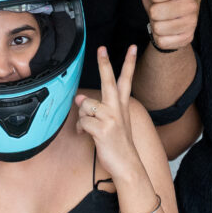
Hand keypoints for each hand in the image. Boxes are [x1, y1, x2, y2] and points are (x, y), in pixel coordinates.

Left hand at [76, 46, 141, 180]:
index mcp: (122, 105)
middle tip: (102, 48)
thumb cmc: (117, 143)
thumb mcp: (110, 123)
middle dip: (105, 64)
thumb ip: (96, 109)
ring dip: (82, 117)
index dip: (129, 63)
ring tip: (89, 127)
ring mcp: (111, 118)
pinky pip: (82, 121)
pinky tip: (86, 135)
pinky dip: (80, 129)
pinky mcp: (102, 129)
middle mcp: (118, 108)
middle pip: (109, 81)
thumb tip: (79, 99)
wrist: (127, 165)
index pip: (126, 80)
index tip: (133, 47)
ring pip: (85, 105)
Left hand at [141, 0, 196, 50]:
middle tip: (160, 7)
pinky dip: (160, 37)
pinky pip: (163, 41)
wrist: (166, 18)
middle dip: (153, 11)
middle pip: (156, 12)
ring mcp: (192, 23)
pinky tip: (166, 30)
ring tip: (163, 18)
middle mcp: (192, 5)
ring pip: (159, 28)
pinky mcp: (187, 39)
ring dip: (156, 24)